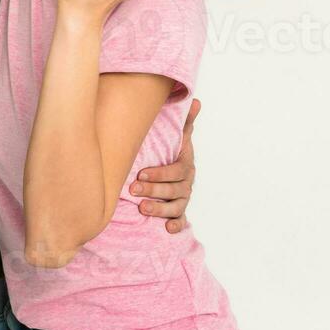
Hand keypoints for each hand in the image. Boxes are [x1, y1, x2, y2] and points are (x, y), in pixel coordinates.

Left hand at [128, 97, 199, 232]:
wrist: (172, 173)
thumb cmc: (172, 152)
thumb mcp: (179, 138)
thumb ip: (185, 122)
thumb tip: (196, 100)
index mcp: (186, 165)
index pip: (177, 170)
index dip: (160, 173)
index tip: (140, 173)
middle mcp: (186, 183)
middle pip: (173, 189)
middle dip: (154, 190)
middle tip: (133, 189)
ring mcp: (183, 199)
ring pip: (175, 206)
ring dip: (160, 208)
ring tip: (142, 208)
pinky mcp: (179, 212)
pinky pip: (181, 221)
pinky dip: (176, 226)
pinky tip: (167, 229)